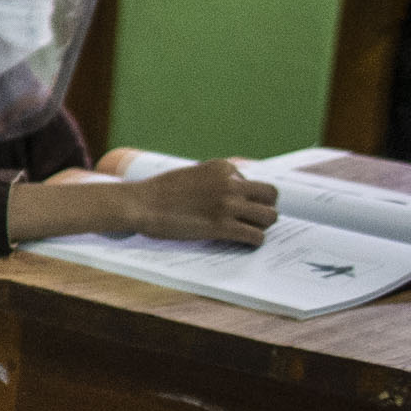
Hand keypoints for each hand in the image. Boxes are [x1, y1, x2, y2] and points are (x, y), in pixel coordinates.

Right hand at [122, 158, 275, 246]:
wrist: (139, 204)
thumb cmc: (157, 192)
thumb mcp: (190, 175)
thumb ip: (212, 181)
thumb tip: (230, 196)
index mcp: (222, 167)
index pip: (250, 181)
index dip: (244, 194)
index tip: (233, 204)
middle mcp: (230, 183)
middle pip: (270, 195)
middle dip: (265, 206)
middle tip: (253, 217)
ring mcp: (228, 205)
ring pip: (269, 216)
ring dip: (262, 224)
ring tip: (249, 230)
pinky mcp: (223, 227)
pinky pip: (255, 235)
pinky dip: (254, 241)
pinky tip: (245, 242)